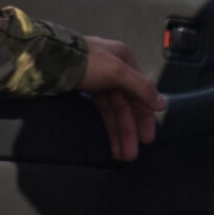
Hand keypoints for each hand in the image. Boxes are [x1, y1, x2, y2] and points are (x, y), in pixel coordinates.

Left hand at [79, 36, 165, 161]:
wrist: (50, 58)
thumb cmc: (87, 63)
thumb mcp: (117, 71)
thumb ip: (141, 87)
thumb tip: (163, 103)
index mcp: (125, 60)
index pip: (141, 92)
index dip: (145, 116)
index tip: (148, 138)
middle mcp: (115, 70)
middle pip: (127, 104)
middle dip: (130, 130)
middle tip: (132, 155)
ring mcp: (99, 80)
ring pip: (114, 110)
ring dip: (119, 132)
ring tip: (122, 156)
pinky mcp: (86, 88)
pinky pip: (102, 109)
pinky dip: (107, 124)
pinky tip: (111, 140)